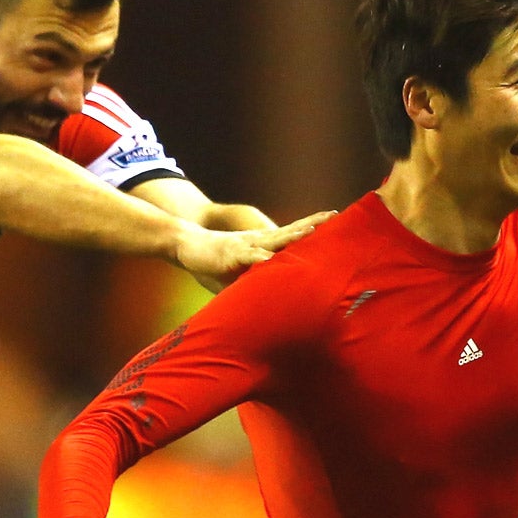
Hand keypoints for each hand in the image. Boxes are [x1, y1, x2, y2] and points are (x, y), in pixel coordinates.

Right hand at [174, 209, 333, 292]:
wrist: (185, 244)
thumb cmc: (212, 264)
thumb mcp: (239, 276)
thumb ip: (256, 284)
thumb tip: (271, 302)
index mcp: (263, 245)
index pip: (291, 235)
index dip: (311, 228)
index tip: (332, 220)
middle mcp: (258, 241)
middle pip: (289, 231)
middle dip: (312, 223)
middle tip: (333, 215)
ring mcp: (245, 246)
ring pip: (273, 239)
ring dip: (292, 236)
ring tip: (311, 230)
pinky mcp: (231, 254)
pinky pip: (249, 256)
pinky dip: (261, 258)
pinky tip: (273, 259)